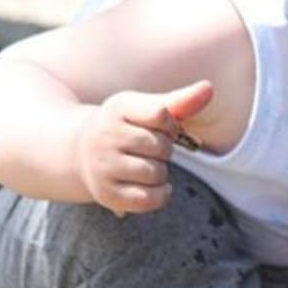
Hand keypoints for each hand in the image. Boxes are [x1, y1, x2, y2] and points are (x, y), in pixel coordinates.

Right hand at [74, 80, 211, 214]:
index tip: (161, 126)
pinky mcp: (107, 194)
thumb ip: (179, 101)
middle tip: (148, 147)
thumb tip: (209, 88)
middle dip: (165, 149)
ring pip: (156, 173)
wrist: (78, 152)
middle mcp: (106, 137)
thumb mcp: (144, 108)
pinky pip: (149, 199)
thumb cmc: (124, 126)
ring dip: (161, 172)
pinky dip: (160, 194)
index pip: (161, 114)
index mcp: (118, 109)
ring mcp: (104, 167)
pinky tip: (155, 185)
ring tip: (146, 164)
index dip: (171, 124)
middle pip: (161, 146)